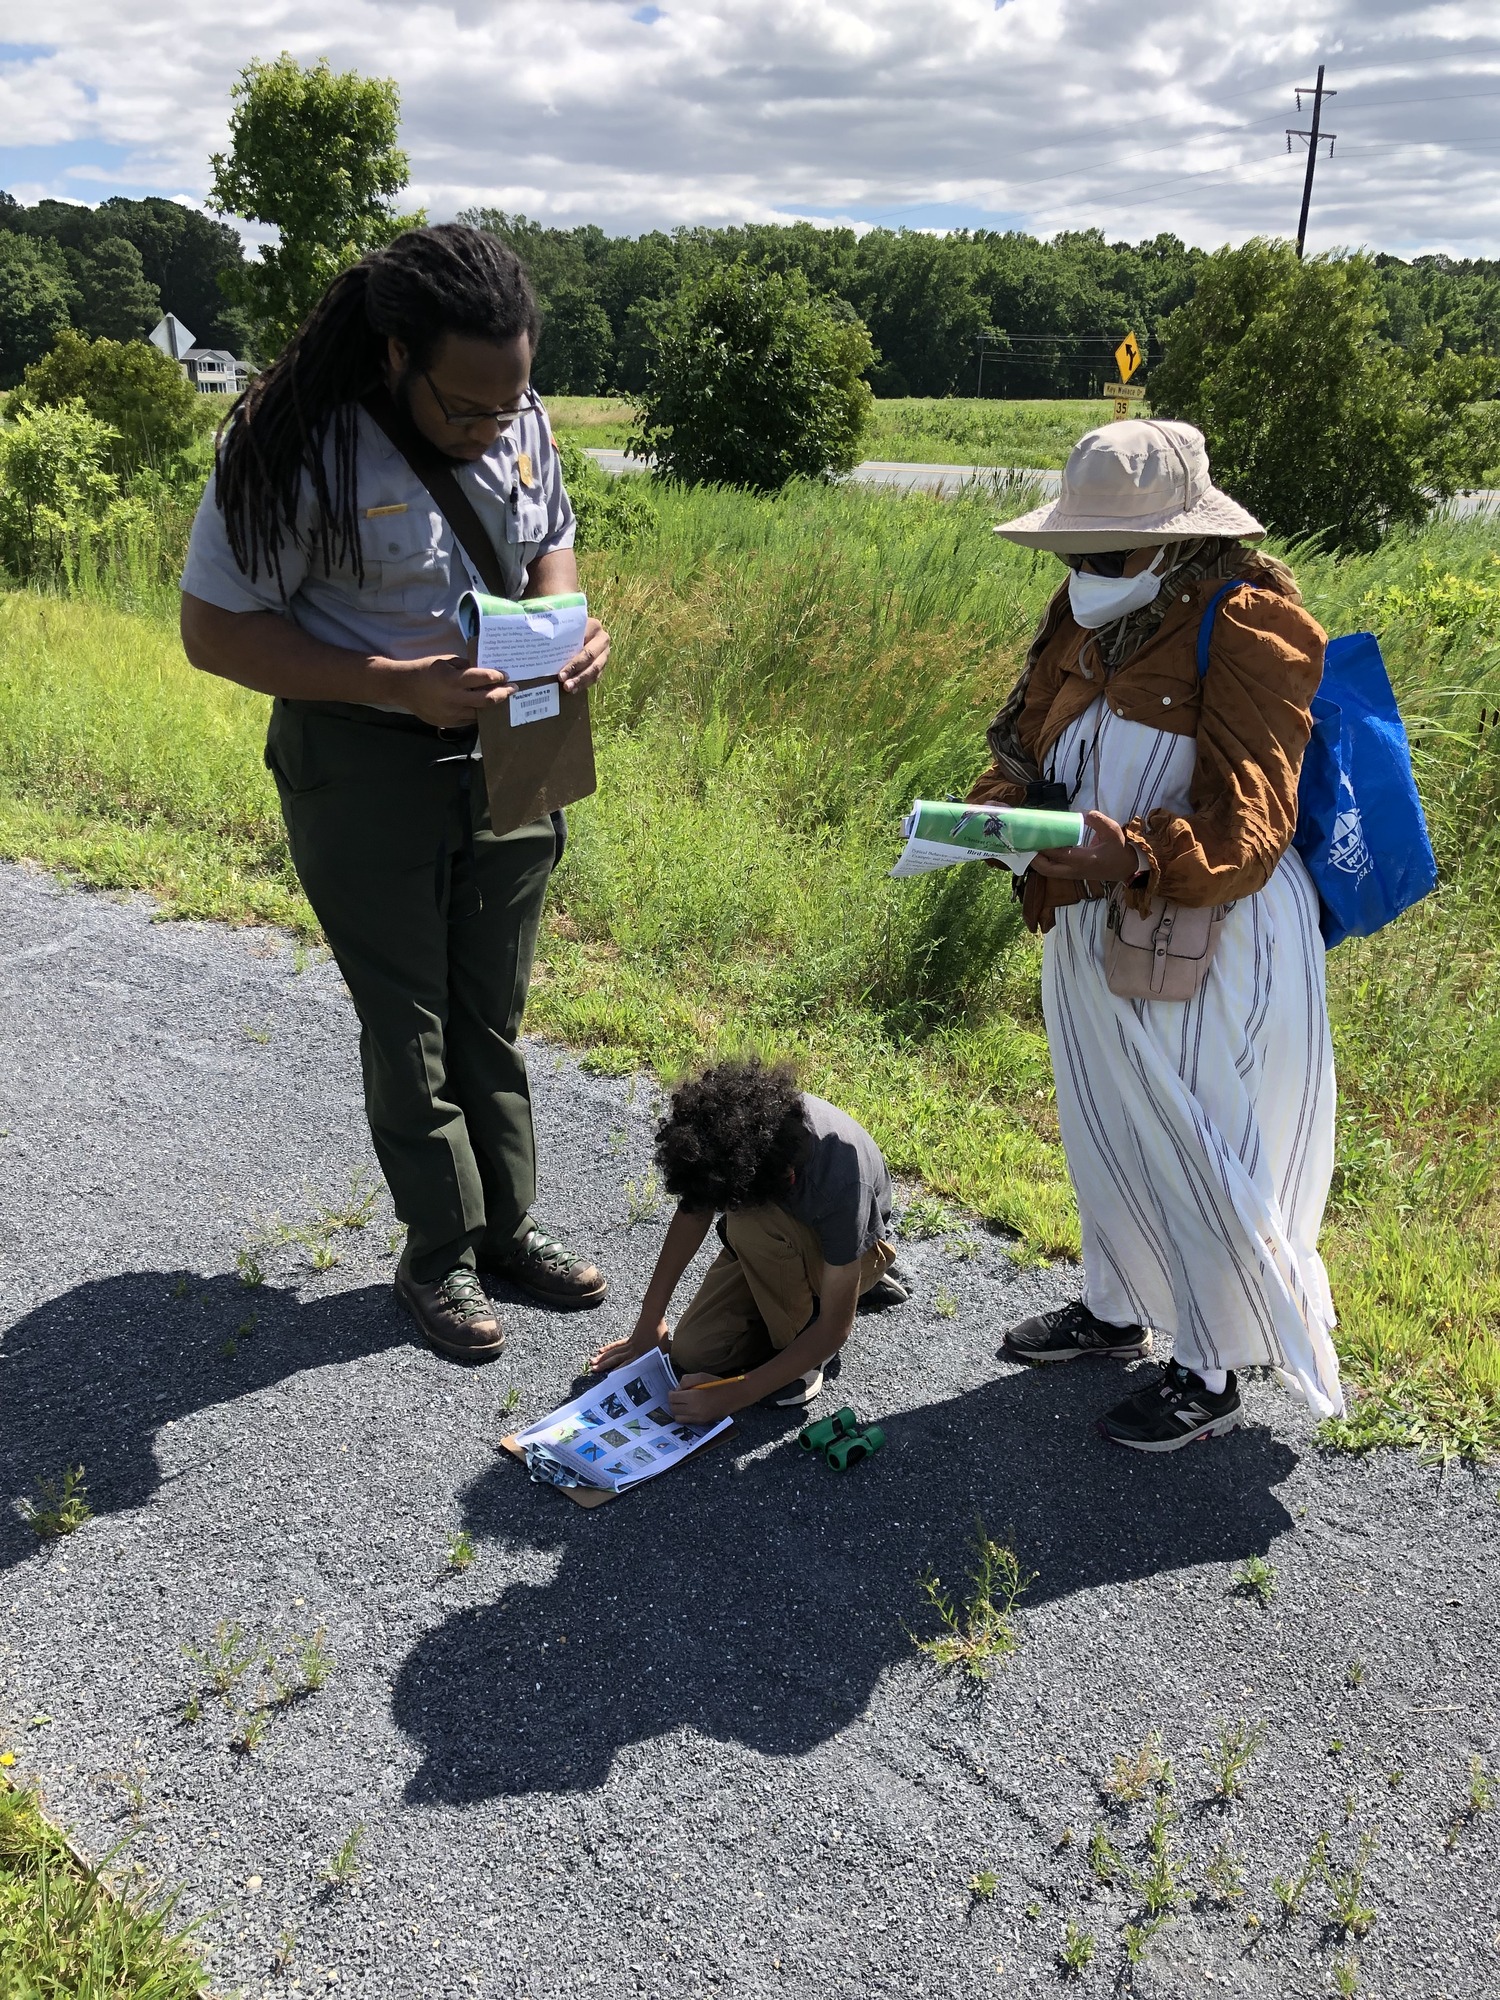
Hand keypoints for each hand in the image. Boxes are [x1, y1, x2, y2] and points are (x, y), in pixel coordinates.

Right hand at [397, 654, 511, 729]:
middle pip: (487, 700)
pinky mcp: (448, 723)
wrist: (403, 687)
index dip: (497, 677)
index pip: (482, 678)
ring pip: (480, 713)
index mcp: (452, 680)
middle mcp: (454, 699)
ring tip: (500, 698)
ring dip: (492, 705)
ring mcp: (451, 714)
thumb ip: (466, 666)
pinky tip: (483, 706)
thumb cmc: (425, 670)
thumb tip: (485, 668)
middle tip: (512, 688)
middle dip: (503, 693)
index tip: (505, 675)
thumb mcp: (445, 661)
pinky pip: (469, 720)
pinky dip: (478, 712)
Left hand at [559, 616, 609, 694]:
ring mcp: (604, 653)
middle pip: (590, 658)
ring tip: (568, 688)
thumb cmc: (565, 628)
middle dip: (576, 671)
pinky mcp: (603, 664)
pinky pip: (596, 677)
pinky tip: (574, 689)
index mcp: (594, 627)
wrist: (576, 631)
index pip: (584, 645)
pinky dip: (584, 684)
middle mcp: (602, 640)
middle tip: (562, 680)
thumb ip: (556, 631)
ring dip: (581, 680)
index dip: (574, 661)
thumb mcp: (563, 625)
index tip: (560, 672)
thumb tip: (536, 636)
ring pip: (595, 669)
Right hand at [588, 1319, 664, 1374]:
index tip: (610, 1377)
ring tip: (592, 1361)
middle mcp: (633, 1350)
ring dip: (603, 1357)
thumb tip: (661, 1371)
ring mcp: (630, 1344)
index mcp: (642, 1354)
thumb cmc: (661, 1333)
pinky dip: (609, 1348)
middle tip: (593, 1369)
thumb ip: (661, 1360)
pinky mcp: (629, 1339)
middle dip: (604, 1364)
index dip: (619, 1371)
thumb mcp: (665, 1349)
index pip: (628, 1364)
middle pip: (616, 1358)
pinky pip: (617, 1345)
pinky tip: (601, 1350)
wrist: (653, 1316)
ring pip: (614, 1352)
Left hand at [668, 1376, 741, 1423]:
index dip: (671, 1393)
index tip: (674, 1391)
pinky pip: (687, 1422)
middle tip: (678, 1396)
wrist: (734, 1397)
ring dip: (677, 1410)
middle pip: (673, 1408)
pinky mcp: (702, 1423)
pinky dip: (684, 1416)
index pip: (673, 1398)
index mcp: (693, 1397)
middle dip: (673, 1402)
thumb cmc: (718, 1384)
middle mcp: (694, 1410)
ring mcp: (698, 1418)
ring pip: (678, 1417)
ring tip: (683, 1404)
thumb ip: (686, 1380)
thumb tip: (677, 1389)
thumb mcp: (702, 1376)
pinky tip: (689, 1409)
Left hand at [1029, 810, 1142, 882]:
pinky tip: (1042, 850)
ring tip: (1030, 846)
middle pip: (1047, 869)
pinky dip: (1046, 862)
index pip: (1058, 854)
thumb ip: (1097, 820)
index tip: (1032, 835)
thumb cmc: (1120, 849)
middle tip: (1025, 843)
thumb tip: (1081, 813)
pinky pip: (1055, 870)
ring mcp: (1074, 874)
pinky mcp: (1074, 874)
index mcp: (1084, 860)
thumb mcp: (1113, 830)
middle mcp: (1075, 870)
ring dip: (1038, 861)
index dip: (1043, 846)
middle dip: (1034, 858)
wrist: (1128, 868)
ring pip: (1049, 871)